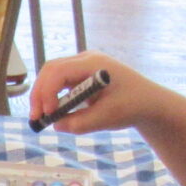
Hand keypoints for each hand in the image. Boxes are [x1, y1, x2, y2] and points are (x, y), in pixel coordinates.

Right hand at [27, 51, 160, 133]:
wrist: (148, 102)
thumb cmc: (132, 106)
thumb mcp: (106, 118)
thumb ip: (80, 123)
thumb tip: (56, 126)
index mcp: (94, 64)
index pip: (59, 71)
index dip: (48, 92)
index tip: (49, 114)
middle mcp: (86, 59)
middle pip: (51, 69)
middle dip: (40, 93)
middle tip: (36, 117)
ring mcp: (83, 65)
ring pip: (53, 74)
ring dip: (44, 94)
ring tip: (41, 117)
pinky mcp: (82, 74)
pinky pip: (60, 81)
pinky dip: (53, 95)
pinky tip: (52, 112)